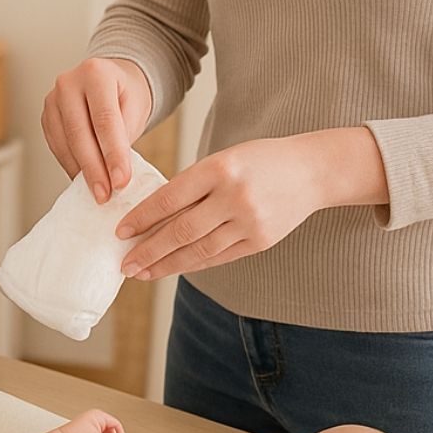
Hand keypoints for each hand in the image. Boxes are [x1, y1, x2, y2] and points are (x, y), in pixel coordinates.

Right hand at [42, 57, 152, 203]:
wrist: (111, 80)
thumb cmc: (125, 94)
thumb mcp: (135, 108)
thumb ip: (124, 137)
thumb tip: (113, 175)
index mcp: (96, 73)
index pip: (105, 121)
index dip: (113, 154)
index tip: (121, 181)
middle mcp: (69, 83)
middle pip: (80, 134)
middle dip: (94, 169)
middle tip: (105, 194)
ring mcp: (52, 99)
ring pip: (65, 143)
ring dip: (81, 171)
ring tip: (97, 192)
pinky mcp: (46, 116)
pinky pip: (56, 146)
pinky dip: (71, 165)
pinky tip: (83, 179)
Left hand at [115, 129, 386, 280]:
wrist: (313, 171)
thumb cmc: (258, 161)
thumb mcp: (223, 160)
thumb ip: (191, 186)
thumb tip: (149, 217)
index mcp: (220, 168)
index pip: (170, 197)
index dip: (142, 217)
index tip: (120, 232)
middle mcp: (234, 196)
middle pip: (181, 231)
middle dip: (148, 251)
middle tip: (124, 264)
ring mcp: (250, 222)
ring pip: (198, 251)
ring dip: (166, 265)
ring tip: (142, 273)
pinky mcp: (261, 242)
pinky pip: (218, 258)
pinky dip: (192, 264)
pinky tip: (172, 268)